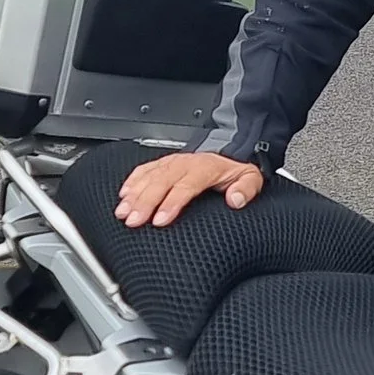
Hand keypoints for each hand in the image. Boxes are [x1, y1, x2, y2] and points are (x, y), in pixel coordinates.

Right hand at [116, 150, 264, 228]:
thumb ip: (246, 189)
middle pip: (161, 182)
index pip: (186, 186)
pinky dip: (131, 182)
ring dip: (134, 194)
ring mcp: (172, 163)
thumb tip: (236, 199)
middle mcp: (185, 163)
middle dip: (145, 202)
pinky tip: (123, 196)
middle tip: (133, 221)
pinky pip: (144, 170)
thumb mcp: (250, 178)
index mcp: (205, 168)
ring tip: (122, 213)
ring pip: (149, 176)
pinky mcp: (162, 164)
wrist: (228, 153)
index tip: (160, 220)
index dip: (171, 203)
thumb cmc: (234, 172)